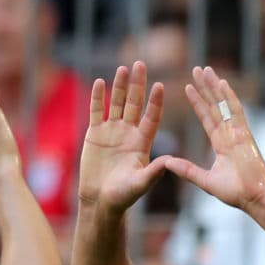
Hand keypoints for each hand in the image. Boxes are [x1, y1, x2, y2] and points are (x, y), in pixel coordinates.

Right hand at [78, 61, 167, 211]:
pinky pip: (96, 111)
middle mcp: (129, 132)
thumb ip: (153, 172)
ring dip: (119, 86)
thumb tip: (169, 161)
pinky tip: (100, 83)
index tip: (160, 85)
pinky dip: (97, 98)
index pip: (151, 117)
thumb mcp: (140, 184)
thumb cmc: (123, 196)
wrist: (100, 200)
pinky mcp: (95, 133)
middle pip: (134, 103)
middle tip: (140, 64)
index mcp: (143, 142)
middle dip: (137, 84)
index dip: (155, 102)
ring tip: (122, 68)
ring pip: (116, 103)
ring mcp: (112, 131)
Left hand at [164, 66, 264, 210]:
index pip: (207, 117)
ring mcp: (238, 132)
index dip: (197, 103)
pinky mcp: (245, 134)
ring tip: (205, 69)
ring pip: (224, 103)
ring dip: (214, 86)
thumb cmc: (235, 192)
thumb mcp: (205, 180)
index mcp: (222, 143)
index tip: (188, 88)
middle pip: (215, 105)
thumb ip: (187, 170)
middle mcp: (230, 133)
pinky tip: (222, 82)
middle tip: (197, 69)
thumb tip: (166, 162)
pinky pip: (236, 111)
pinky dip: (229, 96)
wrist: (255, 197)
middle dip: (205, 87)